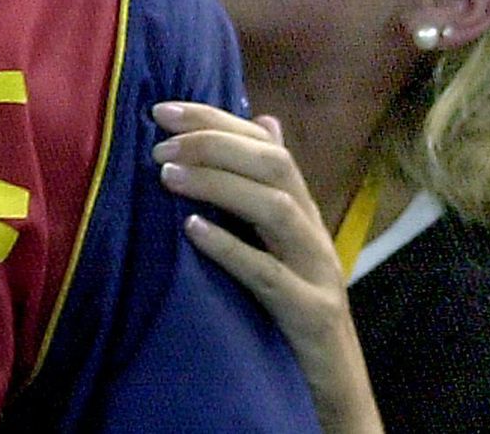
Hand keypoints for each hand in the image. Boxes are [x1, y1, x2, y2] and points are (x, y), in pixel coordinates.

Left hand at [151, 101, 384, 433]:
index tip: (162, 110)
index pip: (266, 146)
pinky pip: (269, 276)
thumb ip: (265, 186)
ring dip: (219, 185)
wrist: (330, 379)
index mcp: (302, 210)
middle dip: (215, 144)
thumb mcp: (277, 241)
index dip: (217, 120)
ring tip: (167, 175)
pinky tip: (193, 231)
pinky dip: (230, 249)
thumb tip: (263, 121)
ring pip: (276, 210)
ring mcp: (316, 270)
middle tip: (159, 144)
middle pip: (275, 166)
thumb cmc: (291, 304)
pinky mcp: (309, 313)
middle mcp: (312, 231)